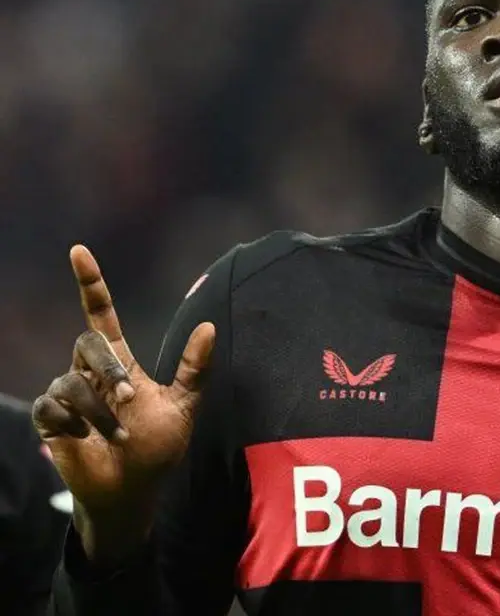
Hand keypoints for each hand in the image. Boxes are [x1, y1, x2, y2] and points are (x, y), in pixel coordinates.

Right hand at [30, 245, 215, 562]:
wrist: (134, 489)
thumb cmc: (157, 447)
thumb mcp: (185, 405)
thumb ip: (195, 368)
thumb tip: (209, 326)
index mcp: (120, 362)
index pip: (101, 314)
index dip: (90, 283)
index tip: (79, 251)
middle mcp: (90, 372)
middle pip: (88, 342)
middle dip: (107, 370)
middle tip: (128, 400)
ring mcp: (67, 394)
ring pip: (72, 380)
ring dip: (100, 412)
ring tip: (118, 436)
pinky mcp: (50, 419)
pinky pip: (53, 406)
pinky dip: (75, 423)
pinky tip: (85, 440)